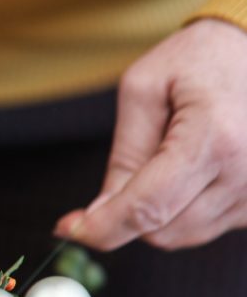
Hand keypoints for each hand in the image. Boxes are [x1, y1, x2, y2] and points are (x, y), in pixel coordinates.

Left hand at [55, 19, 246, 249]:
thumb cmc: (198, 60)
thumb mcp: (143, 90)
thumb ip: (124, 154)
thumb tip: (99, 213)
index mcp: (214, 139)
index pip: (147, 207)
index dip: (101, 227)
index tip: (68, 228)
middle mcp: (246, 173)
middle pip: (161, 231)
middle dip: (129, 212)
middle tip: (134, 166)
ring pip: (182, 236)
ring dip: (159, 212)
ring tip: (173, 157)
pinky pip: (206, 228)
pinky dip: (185, 210)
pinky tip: (194, 170)